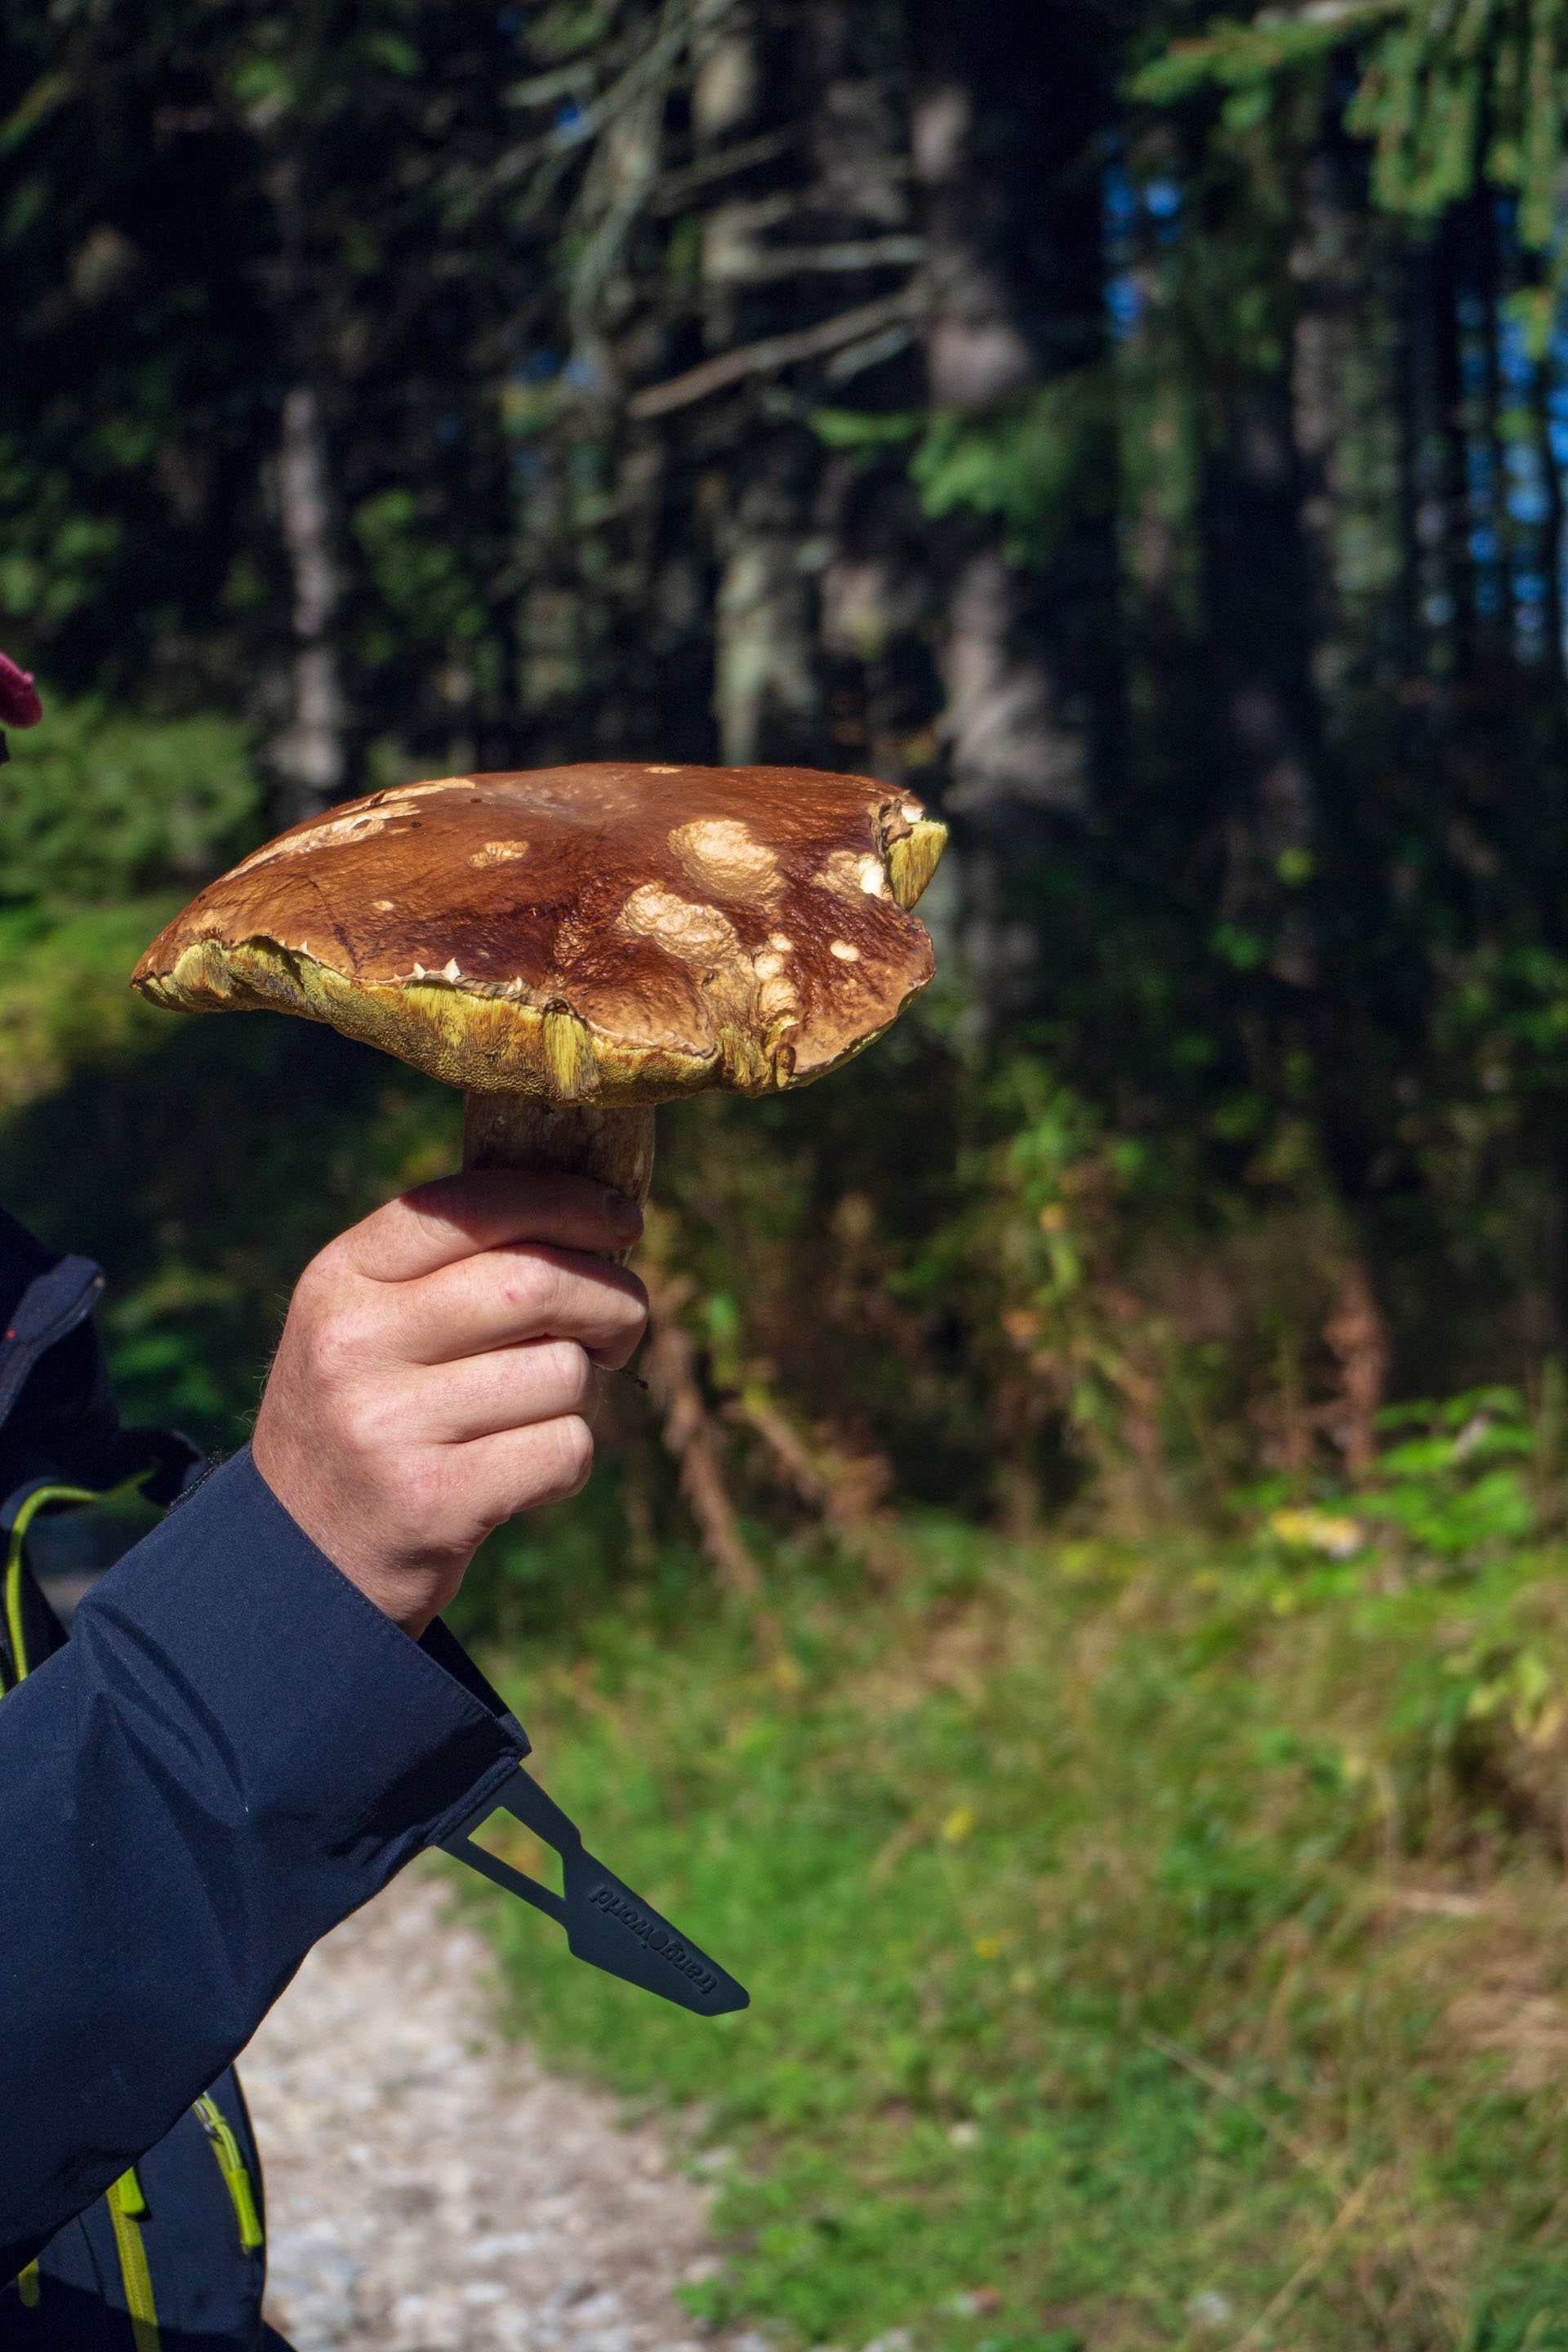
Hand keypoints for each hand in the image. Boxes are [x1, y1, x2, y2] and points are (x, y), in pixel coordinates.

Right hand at [251, 1170, 647, 1636]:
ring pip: (564, 1371)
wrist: (300, 1562)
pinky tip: (523, 1470)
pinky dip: (569, 1458)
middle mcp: (354, 1342)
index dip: (564, 1200)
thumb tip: (598, 1217)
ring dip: (581, 1391)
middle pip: (535, 1281)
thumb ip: (455, 1266)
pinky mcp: (432, 1502)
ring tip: (535, 1411)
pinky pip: (565, 1449)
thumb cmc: (371, 1417)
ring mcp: (387, 1425)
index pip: (469, 1204)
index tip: (622, 1218)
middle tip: (620, 1325)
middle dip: (610, 1298)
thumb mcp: (371, 1324)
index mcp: (339, 1278)